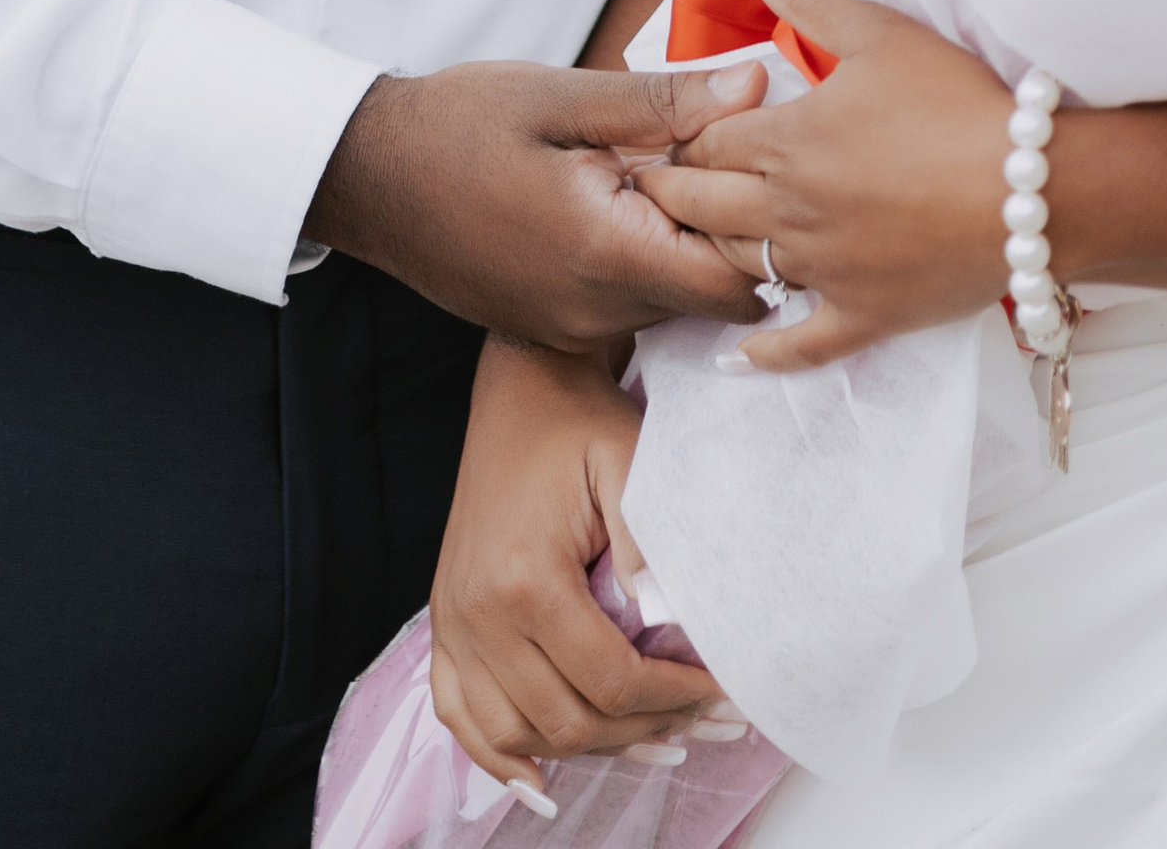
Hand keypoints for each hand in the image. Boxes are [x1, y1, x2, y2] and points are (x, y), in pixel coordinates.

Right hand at [309, 61, 763, 348]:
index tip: (755, 162)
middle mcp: (595, 312)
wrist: (367, 176)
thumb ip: (664, 104)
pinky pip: (630, 303)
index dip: (763, 224)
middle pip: (712, 293)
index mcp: (606, 255)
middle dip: (730, 229)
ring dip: (685, 241)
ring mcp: (571, 327)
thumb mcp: (563, 97)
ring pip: (674, 300)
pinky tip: (625, 197)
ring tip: (664, 166)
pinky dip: (646, 256)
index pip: (737, 280)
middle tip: (714, 151)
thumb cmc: (459, 125)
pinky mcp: (554, 326)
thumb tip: (755, 89)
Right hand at [429, 339, 742, 795]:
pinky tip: (540, 779)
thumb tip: (668, 621)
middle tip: (703, 723)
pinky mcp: (445, 621)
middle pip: (567, 720)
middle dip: (644, 731)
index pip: (609, 679)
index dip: (673, 697)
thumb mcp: (629, 462)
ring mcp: (454, 622)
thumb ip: (648, 541)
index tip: (720, 693)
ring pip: (520, 734)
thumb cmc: (581, 421)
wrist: (523, 387)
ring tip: (652, 743)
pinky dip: (497, 757)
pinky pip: (460, 716)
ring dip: (588, 752)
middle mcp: (478, 612)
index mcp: (526, 579)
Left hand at [632, 0, 1011, 368]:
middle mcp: (791, 211)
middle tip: (661, 186)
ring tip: (697, 240)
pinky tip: (740, 356)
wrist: (1031, 191)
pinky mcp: (865, 315)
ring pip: (739, 267)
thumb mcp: (878, 31)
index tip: (669, 135)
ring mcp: (825, 270)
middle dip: (674, 193)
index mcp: (787, 142)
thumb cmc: (955, 104)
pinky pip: (801, 347)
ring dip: (712, 251)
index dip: (683, 136)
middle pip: (702, 207)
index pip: (705, 142)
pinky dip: (766, 354)